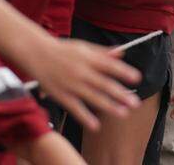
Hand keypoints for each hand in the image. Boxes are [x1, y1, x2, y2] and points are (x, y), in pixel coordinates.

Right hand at [20, 36, 141, 131]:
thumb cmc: (62, 49)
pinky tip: (95, 125)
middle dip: (121, 94)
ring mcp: (71, 85)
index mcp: (89, 58)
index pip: (110, 66)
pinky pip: (75, 108)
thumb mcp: (84, 47)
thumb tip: (122, 53)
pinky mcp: (61, 95)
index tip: (137, 78)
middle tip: (135, 103)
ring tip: (123, 113)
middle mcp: (82, 72)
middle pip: (104, 84)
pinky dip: (85, 117)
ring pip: (92, 97)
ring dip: (109, 106)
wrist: (36, 54)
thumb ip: (103, 52)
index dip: (124, 72)